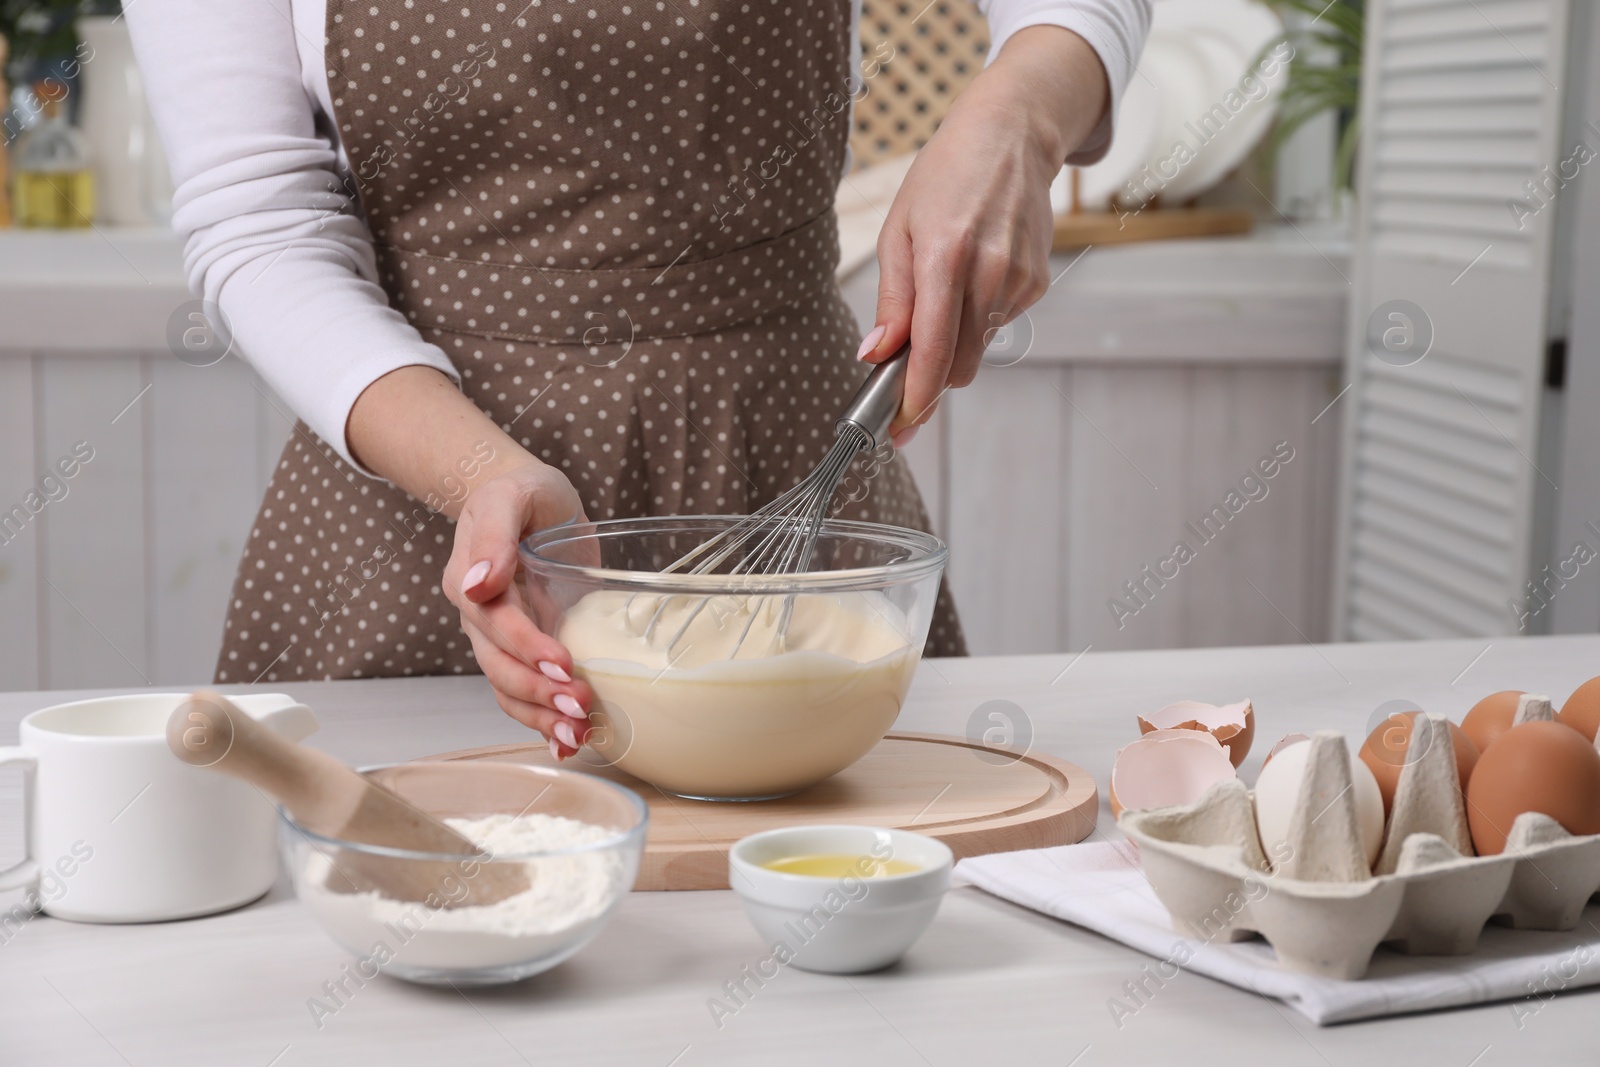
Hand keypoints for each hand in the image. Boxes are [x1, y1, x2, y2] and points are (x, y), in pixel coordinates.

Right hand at [442, 459, 592, 759]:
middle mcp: (479, 617)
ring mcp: (500, 638)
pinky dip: (543, 720)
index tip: (563, 664)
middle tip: (580, 707)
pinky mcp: (525, 650)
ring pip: (510, 689)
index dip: (527, 647)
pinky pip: (524, 693)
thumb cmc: (525, 492)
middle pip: (500, 667)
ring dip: (541, 717)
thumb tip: (479, 581)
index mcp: (469, 579)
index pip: (495, 623)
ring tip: (578, 735)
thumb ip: (496, 532)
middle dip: (538, 693)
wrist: (534, 502)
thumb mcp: (512, 495)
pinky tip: (568, 741)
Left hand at [857, 26, 1109, 441]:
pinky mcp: (1037, 283)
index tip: (899, 427)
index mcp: (946, 256)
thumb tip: (876, 354)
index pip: (934, 350)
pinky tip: (974, 275)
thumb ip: (893, 300)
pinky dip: (978, 316)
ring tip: (944, 290)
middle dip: (932, 382)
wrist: (1010, 138)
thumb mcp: (899, 231)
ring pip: (979, 347)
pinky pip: (997, 323)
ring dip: (955, 342)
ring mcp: (1019, 280)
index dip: (916, 397)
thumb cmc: (944, 179)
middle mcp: (989, 272)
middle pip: (961, 365)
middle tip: (903, 378)